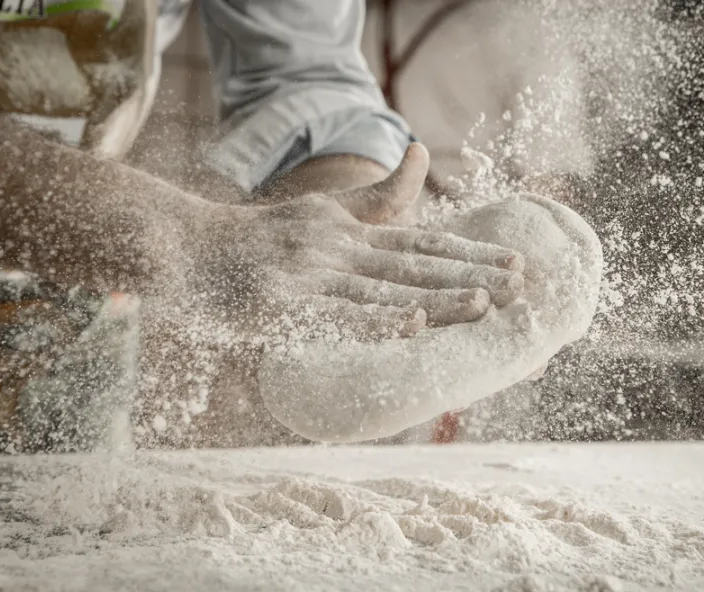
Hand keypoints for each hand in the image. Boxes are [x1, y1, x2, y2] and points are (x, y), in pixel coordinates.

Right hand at [184, 144, 525, 341]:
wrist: (183, 250)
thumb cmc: (256, 241)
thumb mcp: (320, 211)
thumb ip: (374, 196)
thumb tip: (421, 154)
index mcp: (346, 230)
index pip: (419, 244)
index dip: (468, 254)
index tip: (515, 263)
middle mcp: (333, 247)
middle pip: (411, 264)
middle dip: (468, 275)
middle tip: (520, 283)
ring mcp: (306, 273)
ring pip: (381, 288)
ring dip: (435, 298)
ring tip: (483, 304)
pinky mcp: (277, 302)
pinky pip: (331, 315)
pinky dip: (372, 320)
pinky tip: (409, 326)